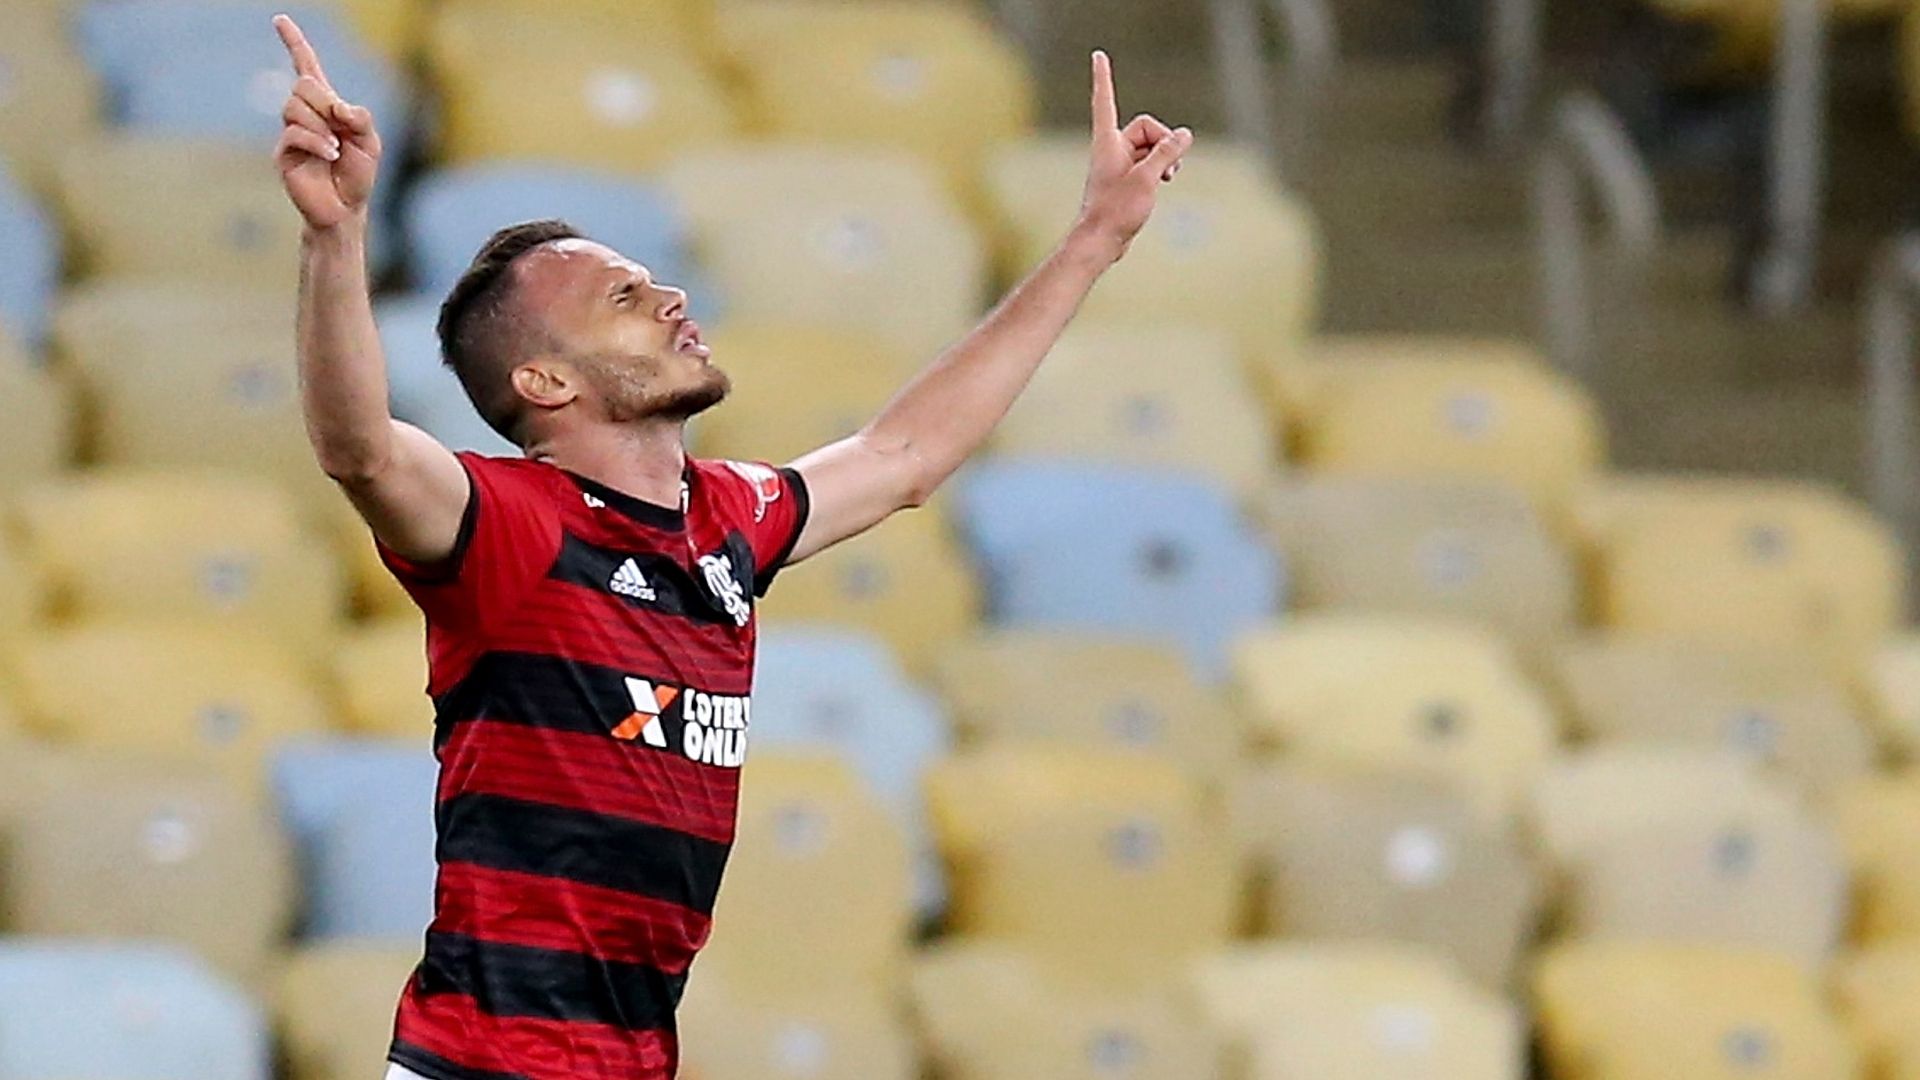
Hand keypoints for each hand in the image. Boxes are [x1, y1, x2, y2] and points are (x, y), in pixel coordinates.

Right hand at [273, 14, 382, 231]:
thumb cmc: (358, 175)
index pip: (306, 67)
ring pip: (296, 108)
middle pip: (303, 86)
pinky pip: (296, 134)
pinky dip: (318, 143)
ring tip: (336, 150)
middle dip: (324, 102)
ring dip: (322, 127)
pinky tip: (329, 156)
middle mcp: (304, 116)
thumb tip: (338, 105)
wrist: (345, 209)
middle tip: (341, 126)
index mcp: (326, 107)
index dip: (295, 43)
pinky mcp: (284, 153)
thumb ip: (360, 118)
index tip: (280, 20)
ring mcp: (291, 133)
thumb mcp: (370, 143)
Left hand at [1077, 50, 1192, 262]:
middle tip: (1170, 167)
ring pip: (1151, 147)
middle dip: (1164, 142)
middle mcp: (1111, 148)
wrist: (1101, 241)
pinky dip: (1160, 169)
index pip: (1104, 100)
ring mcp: (1119, 164)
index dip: (1103, 77)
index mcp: (1108, 141)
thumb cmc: (1117, 210)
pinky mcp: (1126, 179)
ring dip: (1165, 158)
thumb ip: (1167, 153)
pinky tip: (1164, 183)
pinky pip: (1149, 163)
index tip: (1098, 55)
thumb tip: (1185, 134)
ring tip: (1168, 178)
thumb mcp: (1148, 177)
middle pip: (1147, 128)